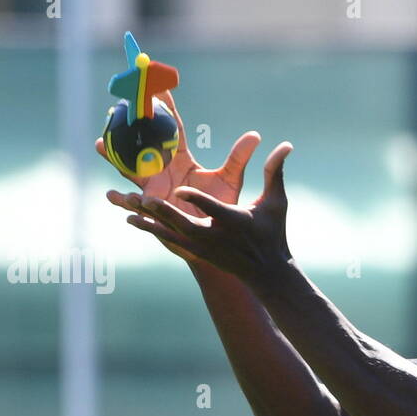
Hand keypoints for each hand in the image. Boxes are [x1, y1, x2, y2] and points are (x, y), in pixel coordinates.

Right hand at [97, 89, 260, 261]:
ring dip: (115, 158)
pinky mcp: (152, 210)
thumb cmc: (222, 206)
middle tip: (114, 109)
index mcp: (182, 160)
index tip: (156, 86)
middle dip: (128, 127)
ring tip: (100, 144)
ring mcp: (154, 189)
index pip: (172, 129)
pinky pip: (133, 205)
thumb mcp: (231, 180)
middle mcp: (163, 170)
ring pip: (129, 170)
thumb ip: (238, 158)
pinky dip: (122, 201)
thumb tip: (255, 135)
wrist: (216, 235)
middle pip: (142, 144)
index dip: (165, 109)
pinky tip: (111, 195)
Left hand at [123, 142, 294, 286]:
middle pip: (184, 222)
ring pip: (170, 229)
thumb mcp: (277, 203)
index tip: (181, 191)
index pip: (213, 209)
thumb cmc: (272, 233)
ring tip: (130, 202)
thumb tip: (287, 145)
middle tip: (146, 198)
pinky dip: (149, 226)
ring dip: (149, 216)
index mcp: (234, 221)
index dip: (197, 200)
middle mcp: (214, 235)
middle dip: (164, 210)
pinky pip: (167, 236)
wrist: (265, 270)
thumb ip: (275, 172)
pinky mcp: (194, 250)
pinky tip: (129, 217)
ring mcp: (202, 245)